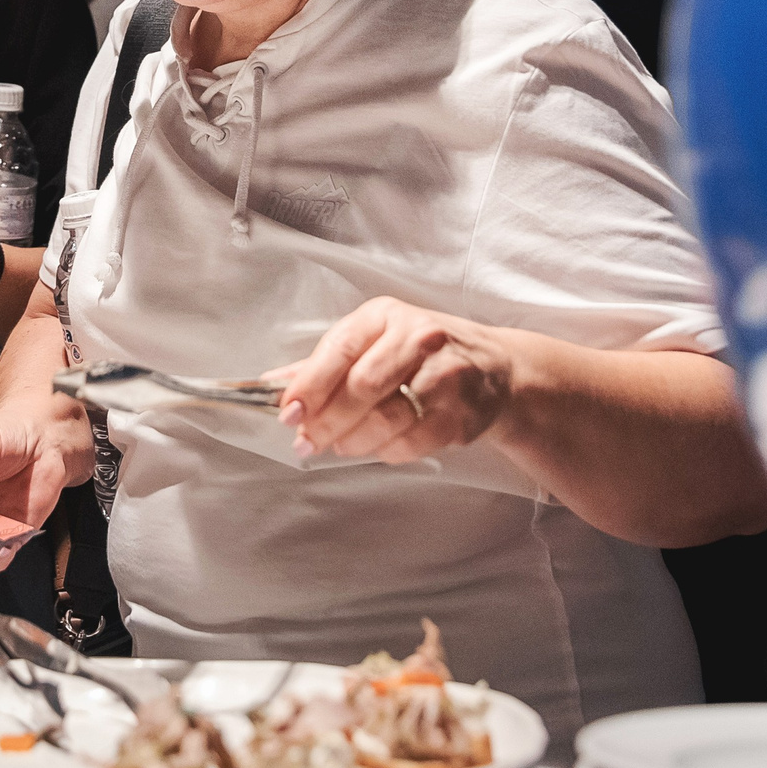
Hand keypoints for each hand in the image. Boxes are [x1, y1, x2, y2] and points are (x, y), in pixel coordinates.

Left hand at [269, 297, 515, 463]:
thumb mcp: (372, 341)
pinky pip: (413, 441)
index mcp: (386, 316)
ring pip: (388, 418)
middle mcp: (420, 338)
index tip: (289, 413)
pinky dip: (386, 451)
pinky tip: (377, 448)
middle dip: (328, 421)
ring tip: (340, 446)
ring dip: (354, 440)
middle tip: (307, 442)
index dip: (309, 385)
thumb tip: (270, 384)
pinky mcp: (463, 413)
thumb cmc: (419, 353)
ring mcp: (446, 376)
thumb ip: (323, 364)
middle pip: (363, 386)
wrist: (496, 369)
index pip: (340, 349)